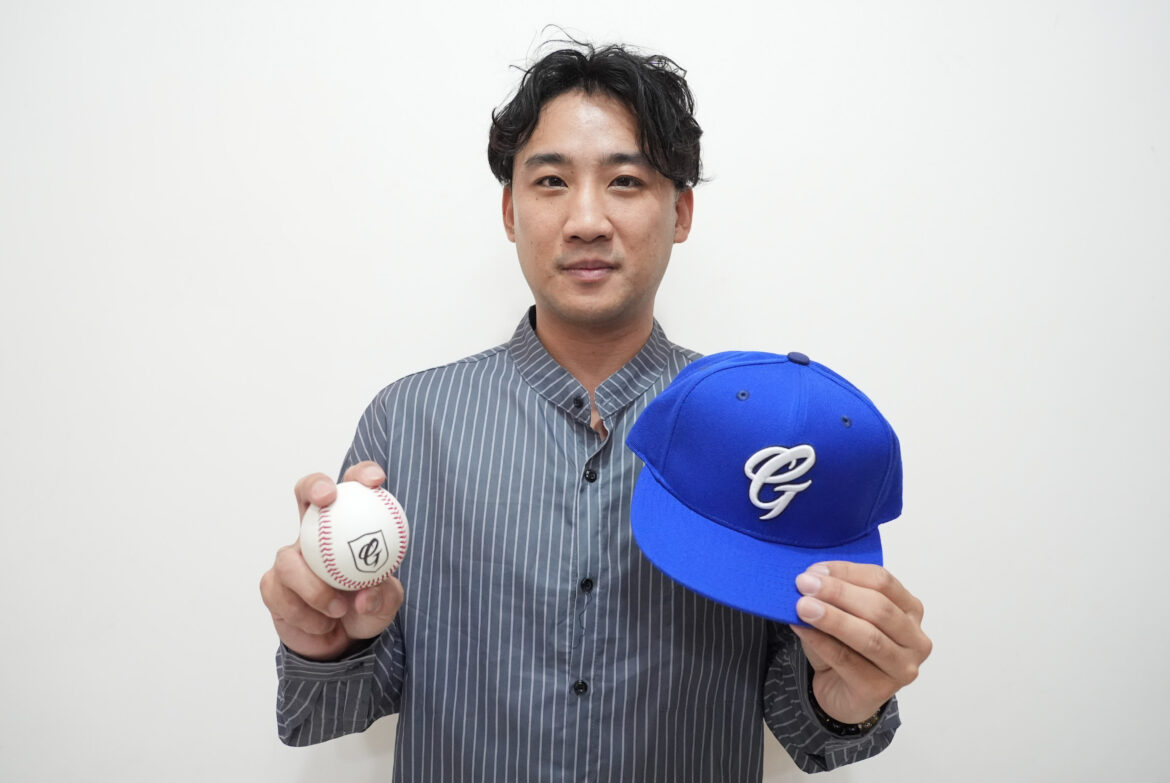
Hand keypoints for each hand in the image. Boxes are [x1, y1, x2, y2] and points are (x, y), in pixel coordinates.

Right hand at [259, 461, 404, 660]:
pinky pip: (280, 593)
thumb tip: (367, 594)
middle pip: (306, 493)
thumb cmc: (367, 609)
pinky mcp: (273, 586)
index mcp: (348, 527)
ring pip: (288, 558)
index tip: (376, 482)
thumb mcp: (386, 603)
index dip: (360, 474)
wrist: (343, 644)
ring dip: (314, 589)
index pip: (352, 489)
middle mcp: (316, 533)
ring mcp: (291, 558)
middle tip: (328, 499)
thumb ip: (383, 595)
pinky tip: (321, 625)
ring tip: (338, 609)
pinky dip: (304, 614)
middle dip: (314, 485)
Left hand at [789, 562, 930, 724]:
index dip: (847, 572)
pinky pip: (847, 661)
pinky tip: (802, 629)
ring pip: (868, 637)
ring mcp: (902, 668)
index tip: (814, 570)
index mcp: (910, 610)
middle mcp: (915, 639)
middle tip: (804, 584)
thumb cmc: (847, 648)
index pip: (883, 582)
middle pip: (879, 608)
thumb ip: (834, 597)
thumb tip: (810, 580)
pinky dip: (821, 642)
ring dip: (832, 618)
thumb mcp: (843, 614)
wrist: (842, 694)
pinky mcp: (880, 690)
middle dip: (838, 592)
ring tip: (802, 607)